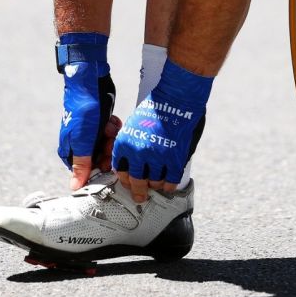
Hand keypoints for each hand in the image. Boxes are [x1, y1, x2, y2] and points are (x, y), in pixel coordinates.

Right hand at [69, 114, 121, 188]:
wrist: (90, 83)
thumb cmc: (83, 111)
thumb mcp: (82, 140)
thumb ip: (81, 165)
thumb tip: (74, 188)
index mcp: (71, 150)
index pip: (86, 171)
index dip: (99, 168)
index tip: (107, 163)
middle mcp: (80, 143)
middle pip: (100, 159)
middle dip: (107, 150)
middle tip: (108, 141)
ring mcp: (91, 134)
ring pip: (108, 146)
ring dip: (111, 137)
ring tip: (108, 128)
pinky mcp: (101, 124)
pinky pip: (112, 133)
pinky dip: (113, 127)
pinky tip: (111, 121)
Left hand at [112, 60, 211, 202]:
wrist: (175, 99)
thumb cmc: (154, 109)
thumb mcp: (132, 125)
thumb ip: (129, 145)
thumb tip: (129, 162)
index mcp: (124, 144)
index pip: (120, 171)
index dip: (125, 180)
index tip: (129, 183)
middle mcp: (138, 154)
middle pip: (136, 182)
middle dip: (138, 192)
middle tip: (140, 197)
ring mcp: (157, 158)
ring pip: (154, 183)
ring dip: (155, 185)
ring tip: (158, 184)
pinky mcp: (174, 159)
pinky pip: (171, 181)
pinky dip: (169, 185)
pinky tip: (169, 184)